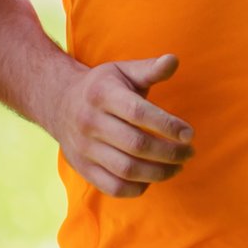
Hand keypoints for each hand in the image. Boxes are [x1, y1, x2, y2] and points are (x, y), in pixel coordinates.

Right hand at [51, 52, 191, 196]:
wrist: (58, 103)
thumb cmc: (102, 87)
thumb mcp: (123, 71)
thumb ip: (150, 68)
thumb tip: (173, 60)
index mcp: (102, 94)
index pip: (139, 113)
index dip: (168, 126)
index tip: (189, 134)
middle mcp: (90, 122)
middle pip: (136, 145)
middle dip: (170, 153)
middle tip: (189, 152)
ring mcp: (84, 148)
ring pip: (127, 169)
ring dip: (159, 172)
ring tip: (178, 166)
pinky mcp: (82, 167)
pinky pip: (113, 187)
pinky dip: (138, 188)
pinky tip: (152, 178)